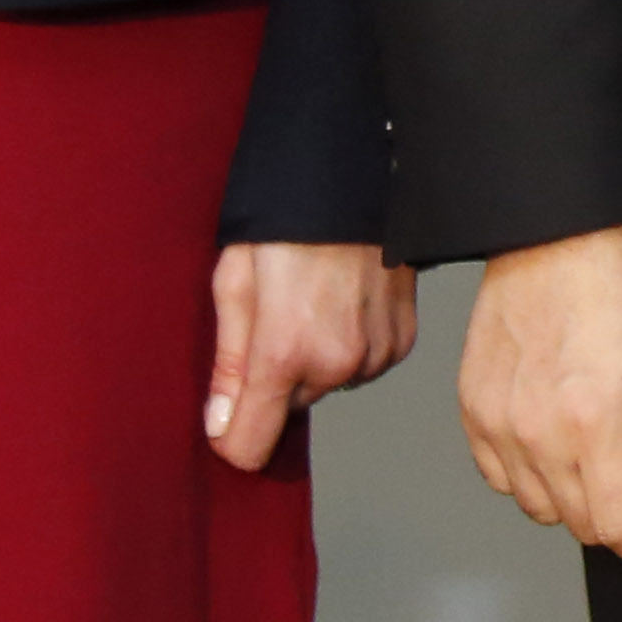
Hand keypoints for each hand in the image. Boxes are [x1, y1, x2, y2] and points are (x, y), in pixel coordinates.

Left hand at [206, 240, 419, 472]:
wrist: (357, 177)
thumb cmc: (286, 221)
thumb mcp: (234, 281)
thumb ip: (228, 364)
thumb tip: (219, 428)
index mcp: (284, 351)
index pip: (251, 444)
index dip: (232, 436)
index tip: (226, 416)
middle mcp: (337, 364)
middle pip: (290, 406)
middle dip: (276, 377)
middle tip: (273, 316)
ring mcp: (376, 354)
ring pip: (327, 384)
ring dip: (315, 359)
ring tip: (312, 300)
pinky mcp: (402, 341)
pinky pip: (364, 366)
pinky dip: (350, 345)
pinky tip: (343, 303)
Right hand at [457, 223, 621, 588]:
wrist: (558, 232)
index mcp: (595, 425)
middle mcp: (536, 434)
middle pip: (582, 525)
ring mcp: (497, 423)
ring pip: (541, 508)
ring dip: (581, 504)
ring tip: (611, 461)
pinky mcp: (472, 409)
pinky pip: (503, 478)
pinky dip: (536, 479)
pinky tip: (565, 447)